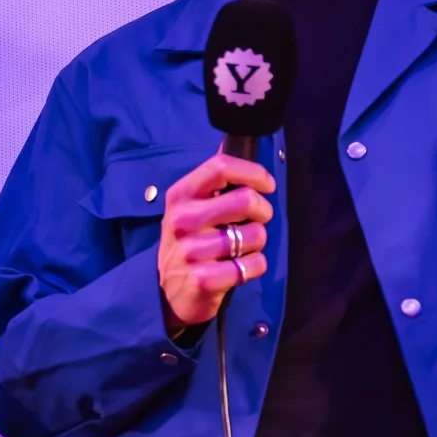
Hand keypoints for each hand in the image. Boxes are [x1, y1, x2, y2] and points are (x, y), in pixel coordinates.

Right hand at [157, 152, 275, 328]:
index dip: (253, 173)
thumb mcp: (189, 206)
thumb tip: (228, 143)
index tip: (267, 185)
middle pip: (246, 200)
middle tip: (257, 220)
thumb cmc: (188, 242)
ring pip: (255, 234)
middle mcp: (183, 220)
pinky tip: (239, 267)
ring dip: (257, 242)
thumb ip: (212, 179)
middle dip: (263, 210)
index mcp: (180, 196)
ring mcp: (191, 251)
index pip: (221, 167)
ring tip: (241, 247)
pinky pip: (255, 264)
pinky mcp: (204, 279)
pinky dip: (255, 266)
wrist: (169, 292)